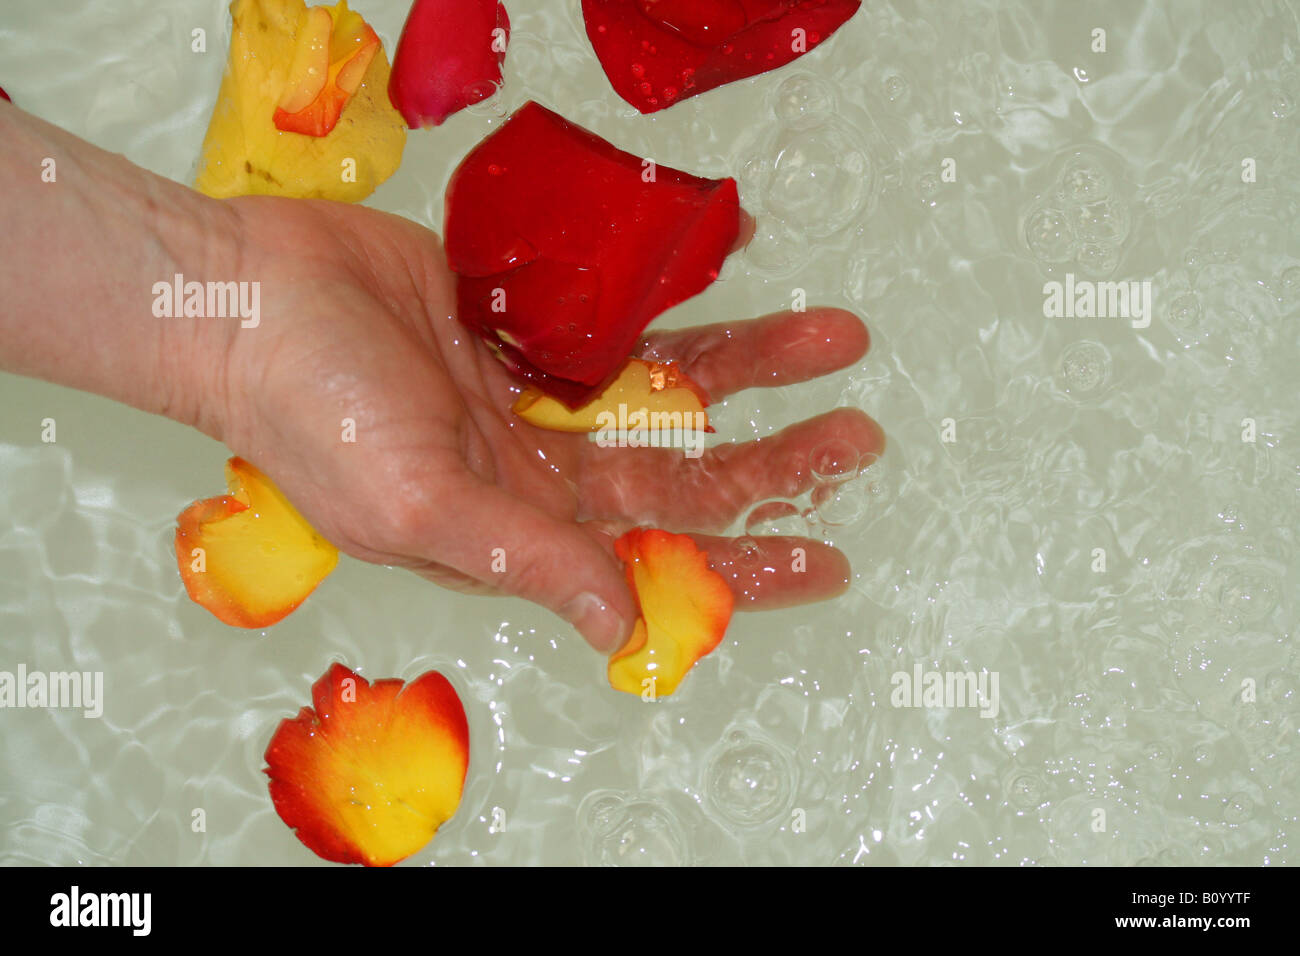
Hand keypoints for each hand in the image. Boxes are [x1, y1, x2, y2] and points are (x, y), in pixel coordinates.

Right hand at [211, 195, 883, 650]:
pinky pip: (629, 307)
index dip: (746, 567)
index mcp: (524, 524)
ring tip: (836, 338)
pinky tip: (743, 267)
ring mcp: (543, 384)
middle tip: (855, 437)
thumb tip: (620, 626)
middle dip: (774, 461)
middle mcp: (545, 462)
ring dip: (753, 368)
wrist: (243, 298)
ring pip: (673, 384)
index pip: (659, 556)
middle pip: (687, 468)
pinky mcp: (532, 312)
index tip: (827, 559)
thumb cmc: (311, 415)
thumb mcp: (420, 505)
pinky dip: (686, 292)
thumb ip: (528, 559)